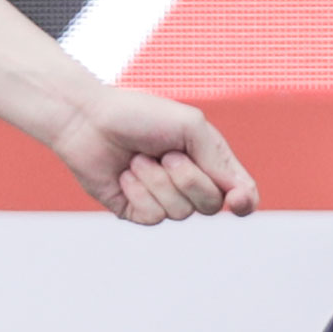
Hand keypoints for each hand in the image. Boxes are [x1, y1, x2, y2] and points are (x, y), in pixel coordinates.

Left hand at [47, 83, 259, 224]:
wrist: (88, 120)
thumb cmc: (139, 115)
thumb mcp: (190, 126)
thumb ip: (219, 159)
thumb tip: (242, 196)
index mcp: (208, 161)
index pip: (240, 193)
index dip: (244, 202)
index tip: (238, 200)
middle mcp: (189, 184)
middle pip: (211, 206)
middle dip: (189, 179)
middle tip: (166, 154)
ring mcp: (163, 199)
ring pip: (180, 212)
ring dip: (157, 181)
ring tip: (138, 158)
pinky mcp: (136, 211)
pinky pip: (153, 217)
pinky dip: (139, 192)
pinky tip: (125, 174)